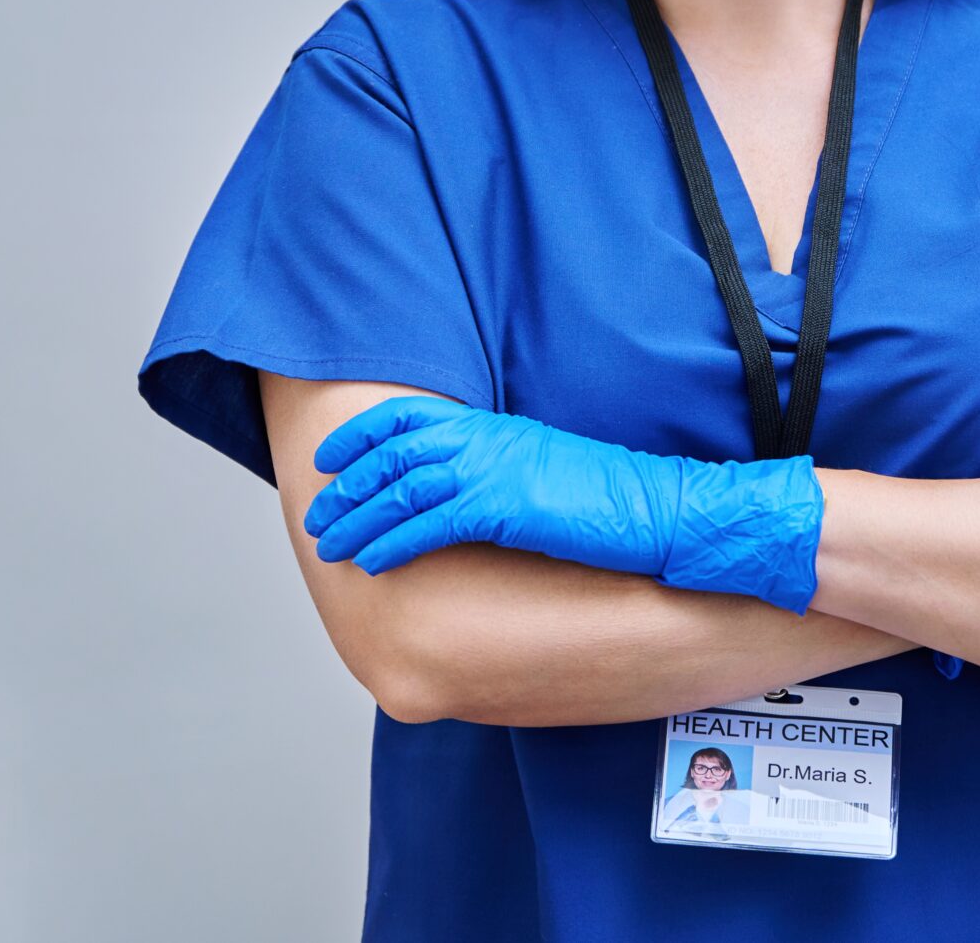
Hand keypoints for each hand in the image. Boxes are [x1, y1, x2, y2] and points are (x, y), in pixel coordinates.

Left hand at [302, 396, 823, 613]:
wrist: (664, 510)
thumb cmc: (614, 501)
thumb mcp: (549, 473)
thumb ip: (504, 473)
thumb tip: (471, 495)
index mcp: (497, 428)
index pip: (411, 416)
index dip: (362, 435)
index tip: (331, 458)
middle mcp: (489, 441)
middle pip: (395, 450)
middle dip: (347, 483)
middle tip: (315, 511)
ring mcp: (496, 470)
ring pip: (403, 486)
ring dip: (358, 516)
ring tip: (328, 542)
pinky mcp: (505, 505)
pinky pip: (430, 521)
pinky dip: (393, 540)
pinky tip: (371, 562)